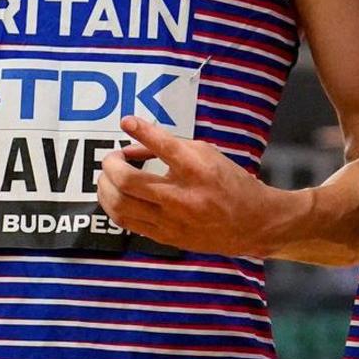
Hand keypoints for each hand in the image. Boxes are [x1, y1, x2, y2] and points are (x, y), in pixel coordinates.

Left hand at [94, 117, 292, 254]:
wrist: (253, 223)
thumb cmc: (229, 183)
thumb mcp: (207, 154)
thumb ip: (171, 147)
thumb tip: (134, 148)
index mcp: (197, 170)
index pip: (163, 146)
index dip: (141, 130)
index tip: (126, 122)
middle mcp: (182, 197)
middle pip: (128, 181)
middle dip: (110, 165)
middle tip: (111, 158)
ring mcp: (172, 221)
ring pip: (121, 206)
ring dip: (105, 188)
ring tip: (107, 177)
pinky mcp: (166, 237)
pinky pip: (128, 223)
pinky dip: (114, 206)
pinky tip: (115, 196)